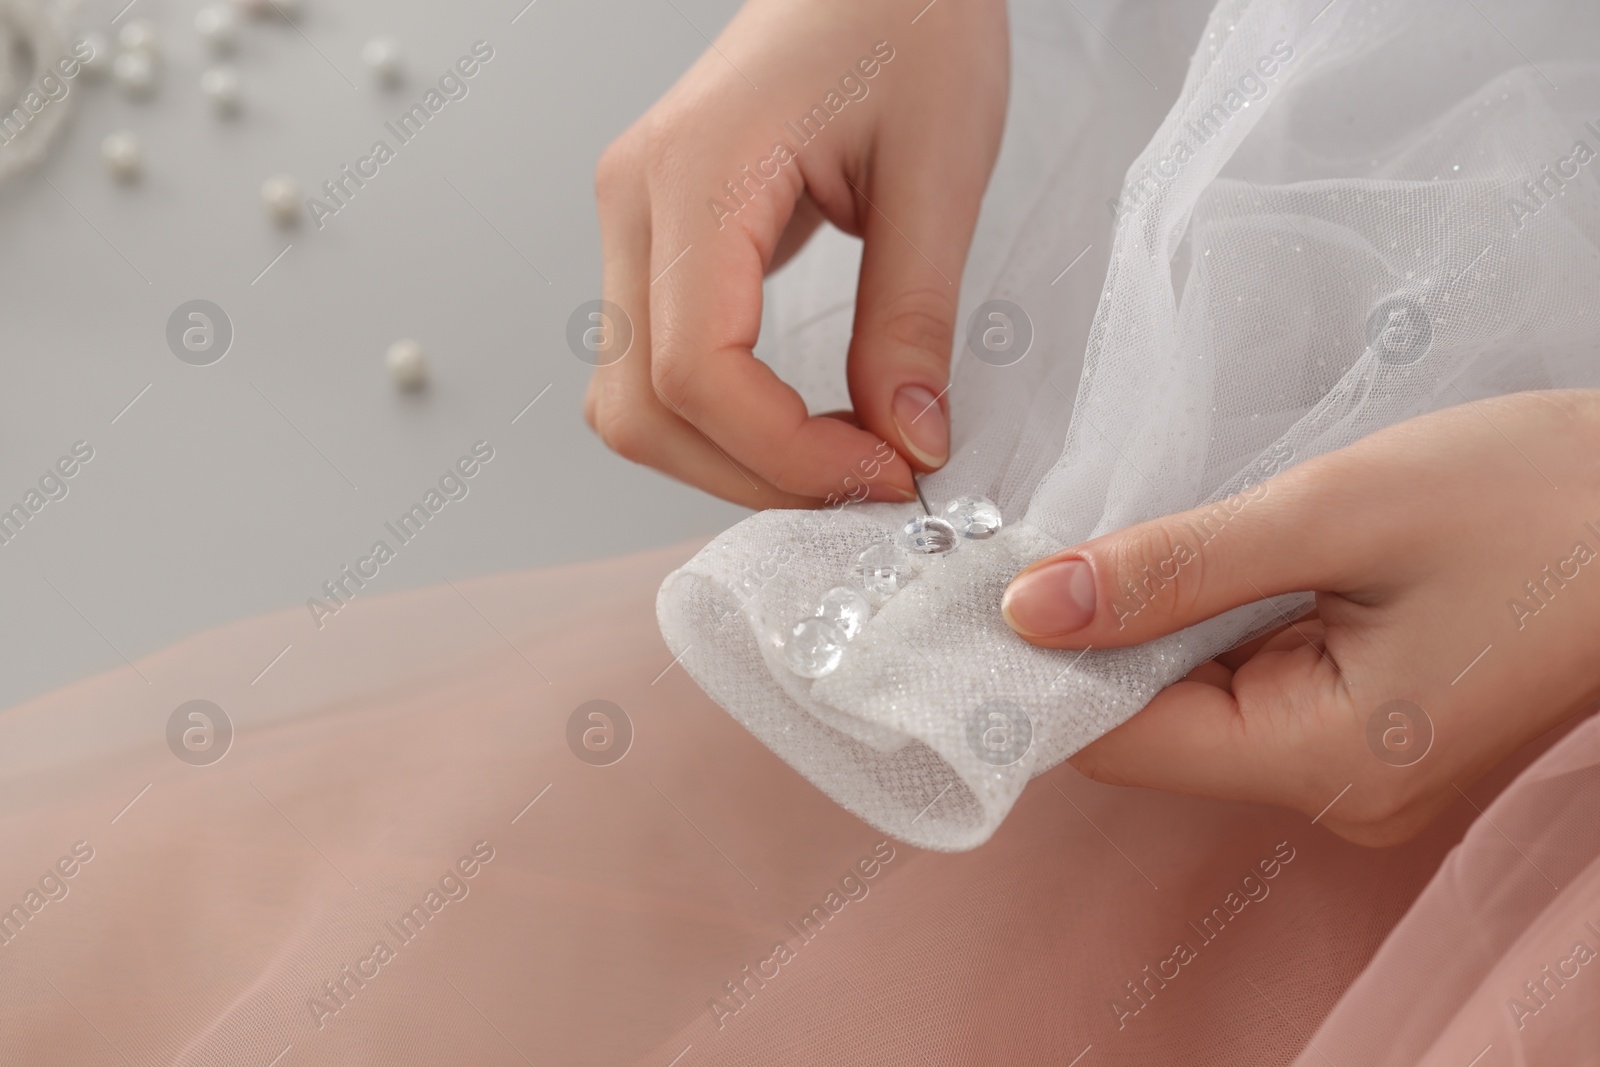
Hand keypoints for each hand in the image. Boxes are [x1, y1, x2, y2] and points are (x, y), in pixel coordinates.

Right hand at [584, 0, 1008, 508]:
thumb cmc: (908, 19)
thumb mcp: (938, 168)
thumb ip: (912, 317)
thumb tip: (908, 440)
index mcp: (696, 173)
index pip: (694, 371)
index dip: (785, 454)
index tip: (884, 475)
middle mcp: (636, 201)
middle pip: (642, 407)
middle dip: (753, 474)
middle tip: (865, 485)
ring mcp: (634, 221)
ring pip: (634, 401)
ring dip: (730, 458)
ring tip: (838, 458)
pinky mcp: (657, 238)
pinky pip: (655, 366)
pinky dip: (721, 420)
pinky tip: (799, 422)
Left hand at [1001, 391, 1599, 845]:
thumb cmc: (1541, 498)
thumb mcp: (1337, 512)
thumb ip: (1174, 570)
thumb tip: (1030, 610)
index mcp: (1320, 759)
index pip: (1115, 742)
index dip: (1037, 669)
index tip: (983, 587)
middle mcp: (1331, 791)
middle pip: (1149, 727)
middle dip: (1092, 638)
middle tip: (1050, 538)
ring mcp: (1357, 767)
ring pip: (1196, 705)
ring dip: (1153, 627)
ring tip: (1144, 538)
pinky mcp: (1375, 728)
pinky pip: (1252, 689)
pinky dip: (1212, 629)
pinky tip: (1213, 564)